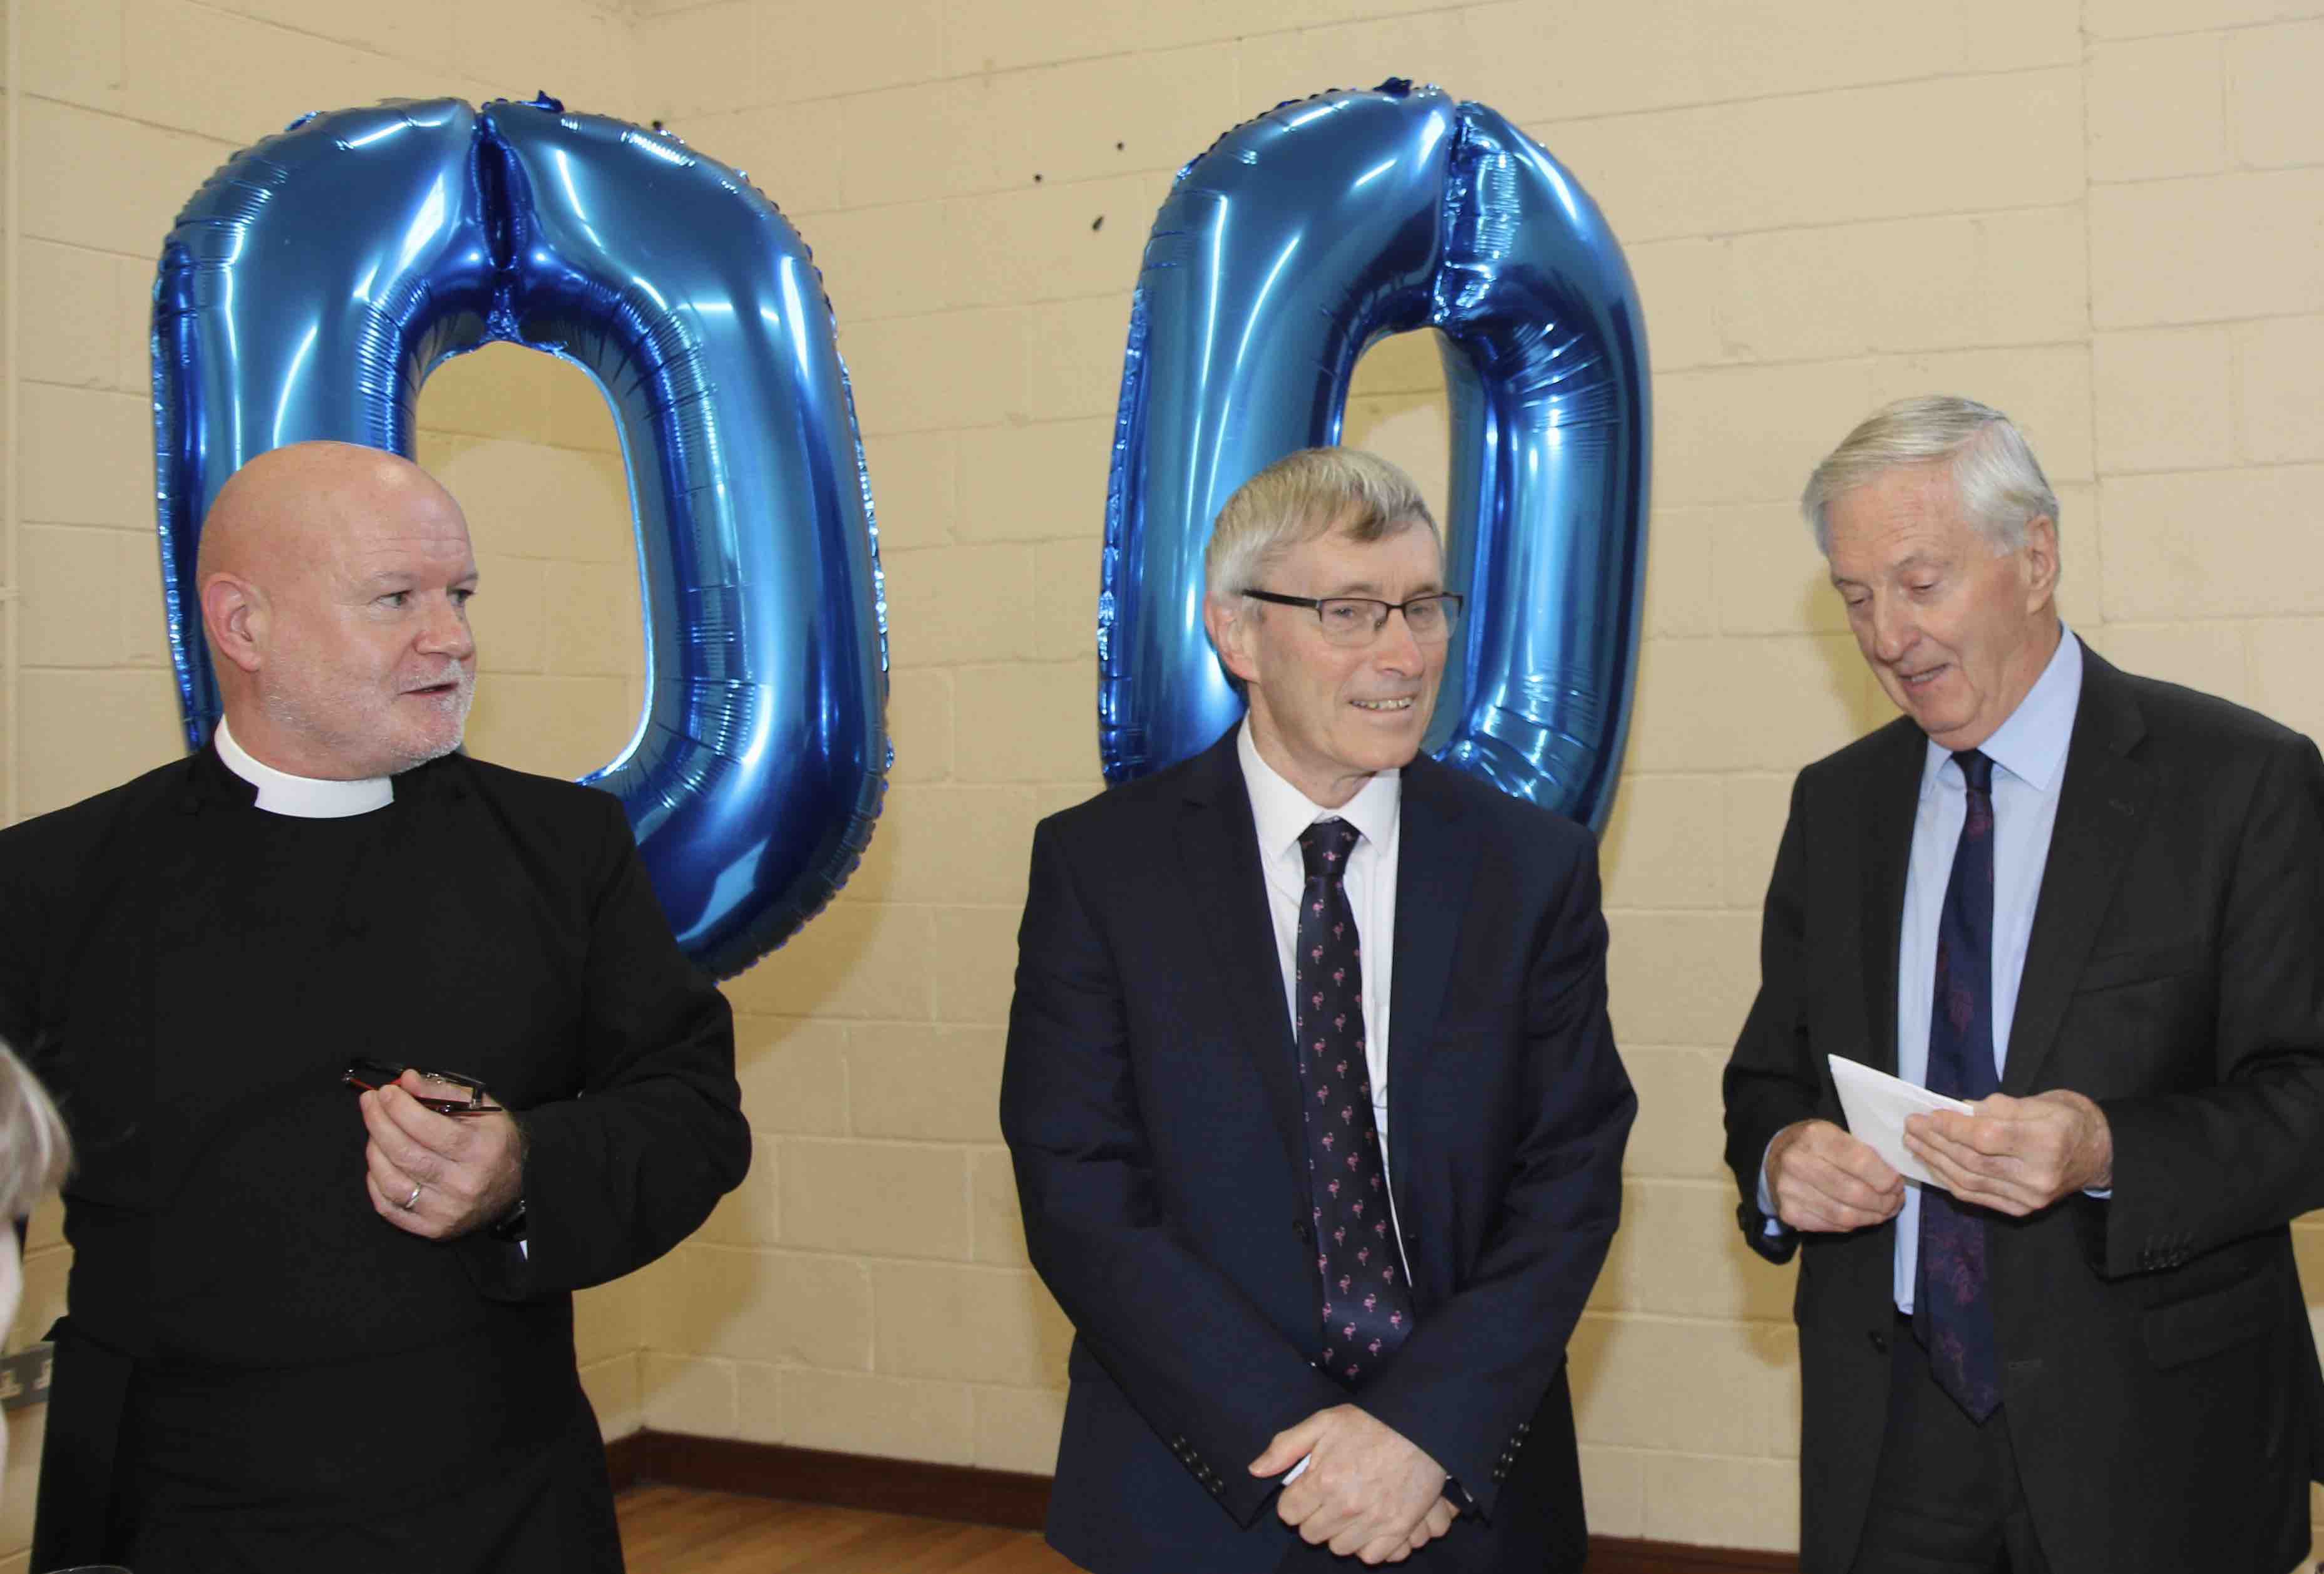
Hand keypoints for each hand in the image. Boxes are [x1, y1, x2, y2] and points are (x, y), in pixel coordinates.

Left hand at [359, 1070, 524, 1239]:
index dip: (401, 1109)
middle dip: (379, 1123)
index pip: (430, 1129)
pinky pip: (389, 1207)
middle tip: (369, 1102)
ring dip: (374, 1150)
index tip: (386, 1092)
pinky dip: (375, 1182)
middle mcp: (465, 1184)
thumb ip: (443, 1092)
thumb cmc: (494, 1143)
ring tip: (374, 1131)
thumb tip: (406, 1080)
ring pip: (393, 1181)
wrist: (515, 1187)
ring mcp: (447, 1211)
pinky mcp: (434, 1229)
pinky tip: (378, 1162)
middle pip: (407, 1153)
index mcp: (481, 1150)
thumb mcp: (481, 1109)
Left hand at [1249, 1405, 1450, 1563]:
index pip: (1288, 1514)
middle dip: (1315, 1517)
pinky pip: (1370, 1556)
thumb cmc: (1371, 1423)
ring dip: (1340, 1532)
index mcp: (1323, 1480)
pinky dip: (1367, 1544)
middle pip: (1311, 1534)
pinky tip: (1368, 1523)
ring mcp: (1373, 1521)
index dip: (1295, 1501)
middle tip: (1329, 1497)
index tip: (1307, 1491)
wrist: (1421, 1427)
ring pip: (1338, 1548)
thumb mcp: (1323, 1423)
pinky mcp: (1397, 1529)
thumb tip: (1256, 1470)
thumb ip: (1286, 1447)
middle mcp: (1345, 1506)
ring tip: (1350, 1509)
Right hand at [1765, 1118, 1904, 1231]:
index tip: (1897, 1184)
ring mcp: (1790, 1190)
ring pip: (1845, 1215)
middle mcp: (1797, 1162)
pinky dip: (1853, 1225)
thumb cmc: (1816, 1145)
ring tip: (1884, 1212)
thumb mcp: (1837, 1134)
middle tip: (1895, 1202)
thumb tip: (1893, 1183)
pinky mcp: (1789, 1213)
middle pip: (1854, 1193)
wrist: (1775, 1157)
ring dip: (1872, 1217)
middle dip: (1883, 1202)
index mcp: (1815, 1136)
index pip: (1860, 1162)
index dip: (1886, 1178)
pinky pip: (1832, 1226)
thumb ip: (1863, 1153)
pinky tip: (1861, 1217)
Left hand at [1904, 1090, 2110, 1215]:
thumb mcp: (2042, 1101)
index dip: (1952, 1127)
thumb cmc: (2070, 1119)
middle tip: (1911, 1126)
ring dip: (1936, 1162)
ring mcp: (2030, 1198)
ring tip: (1914, 1144)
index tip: (1927, 1115)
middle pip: (1973, 1161)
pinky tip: (1934, 1164)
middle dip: (1936, 1143)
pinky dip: (1951, 1180)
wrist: (2101, 1155)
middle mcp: (2039, 1176)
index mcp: (2047, 1142)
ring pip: (1970, 1182)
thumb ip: (1998, 1107)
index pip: (1987, 1137)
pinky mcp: (2023, 1210)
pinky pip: (1977, 1196)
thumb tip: (1956, 1110)